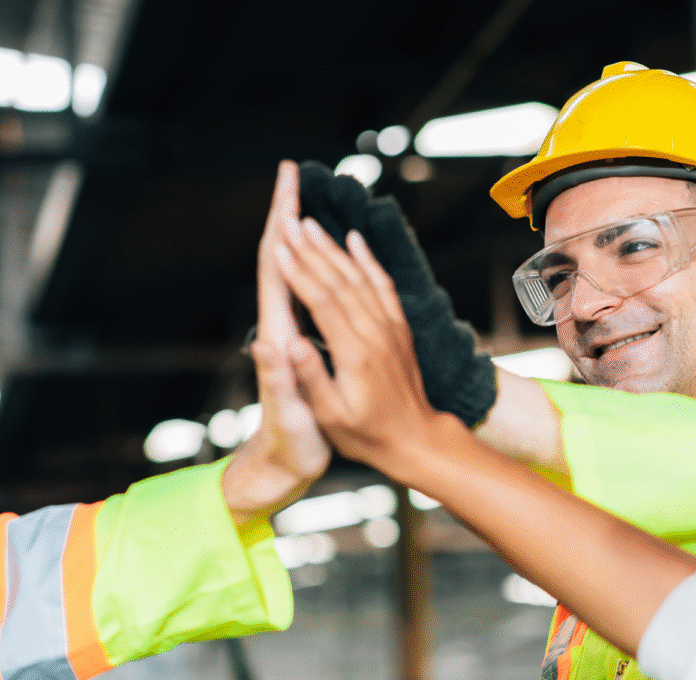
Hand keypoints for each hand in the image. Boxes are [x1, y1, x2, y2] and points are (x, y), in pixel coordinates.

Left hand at [220, 163, 330, 525]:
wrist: (279, 468)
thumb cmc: (289, 447)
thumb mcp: (290, 416)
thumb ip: (281, 380)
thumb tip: (272, 343)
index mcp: (278, 336)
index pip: (275, 267)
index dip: (280, 223)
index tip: (288, 185)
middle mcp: (278, 328)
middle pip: (278, 258)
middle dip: (284, 214)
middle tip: (293, 173)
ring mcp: (286, 335)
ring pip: (292, 271)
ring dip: (296, 233)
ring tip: (306, 200)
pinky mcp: (298, 345)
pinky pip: (306, 292)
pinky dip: (313, 265)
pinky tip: (324, 255)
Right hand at [273, 218, 458, 473]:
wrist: (416, 440)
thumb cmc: (367, 434)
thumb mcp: (332, 416)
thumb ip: (311, 377)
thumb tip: (289, 344)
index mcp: (355, 355)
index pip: (323, 303)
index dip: (299, 274)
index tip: (278, 249)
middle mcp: (375, 334)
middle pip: (340, 281)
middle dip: (311, 250)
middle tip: (288, 222)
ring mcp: (390, 328)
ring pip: (360, 277)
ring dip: (333, 249)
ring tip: (310, 224)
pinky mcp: (399, 328)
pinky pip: (383, 285)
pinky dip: (368, 260)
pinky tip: (354, 240)